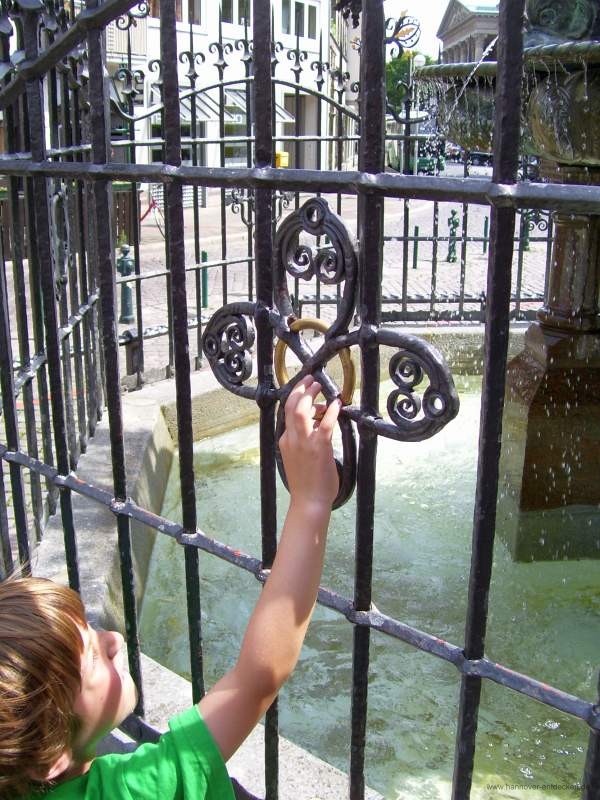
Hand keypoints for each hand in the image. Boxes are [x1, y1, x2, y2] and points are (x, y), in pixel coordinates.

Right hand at [279, 375, 340, 508]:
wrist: (309, 501)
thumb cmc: (306, 483)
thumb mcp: (296, 458)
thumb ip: (300, 441)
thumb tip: (313, 425)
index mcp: (285, 440)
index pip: (287, 412)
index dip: (297, 398)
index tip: (305, 390)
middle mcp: (291, 438)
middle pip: (291, 405)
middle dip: (301, 389)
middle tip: (312, 380)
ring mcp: (304, 442)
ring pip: (302, 409)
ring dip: (312, 394)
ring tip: (321, 387)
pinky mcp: (319, 447)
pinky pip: (326, 424)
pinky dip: (331, 411)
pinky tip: (337, 404)